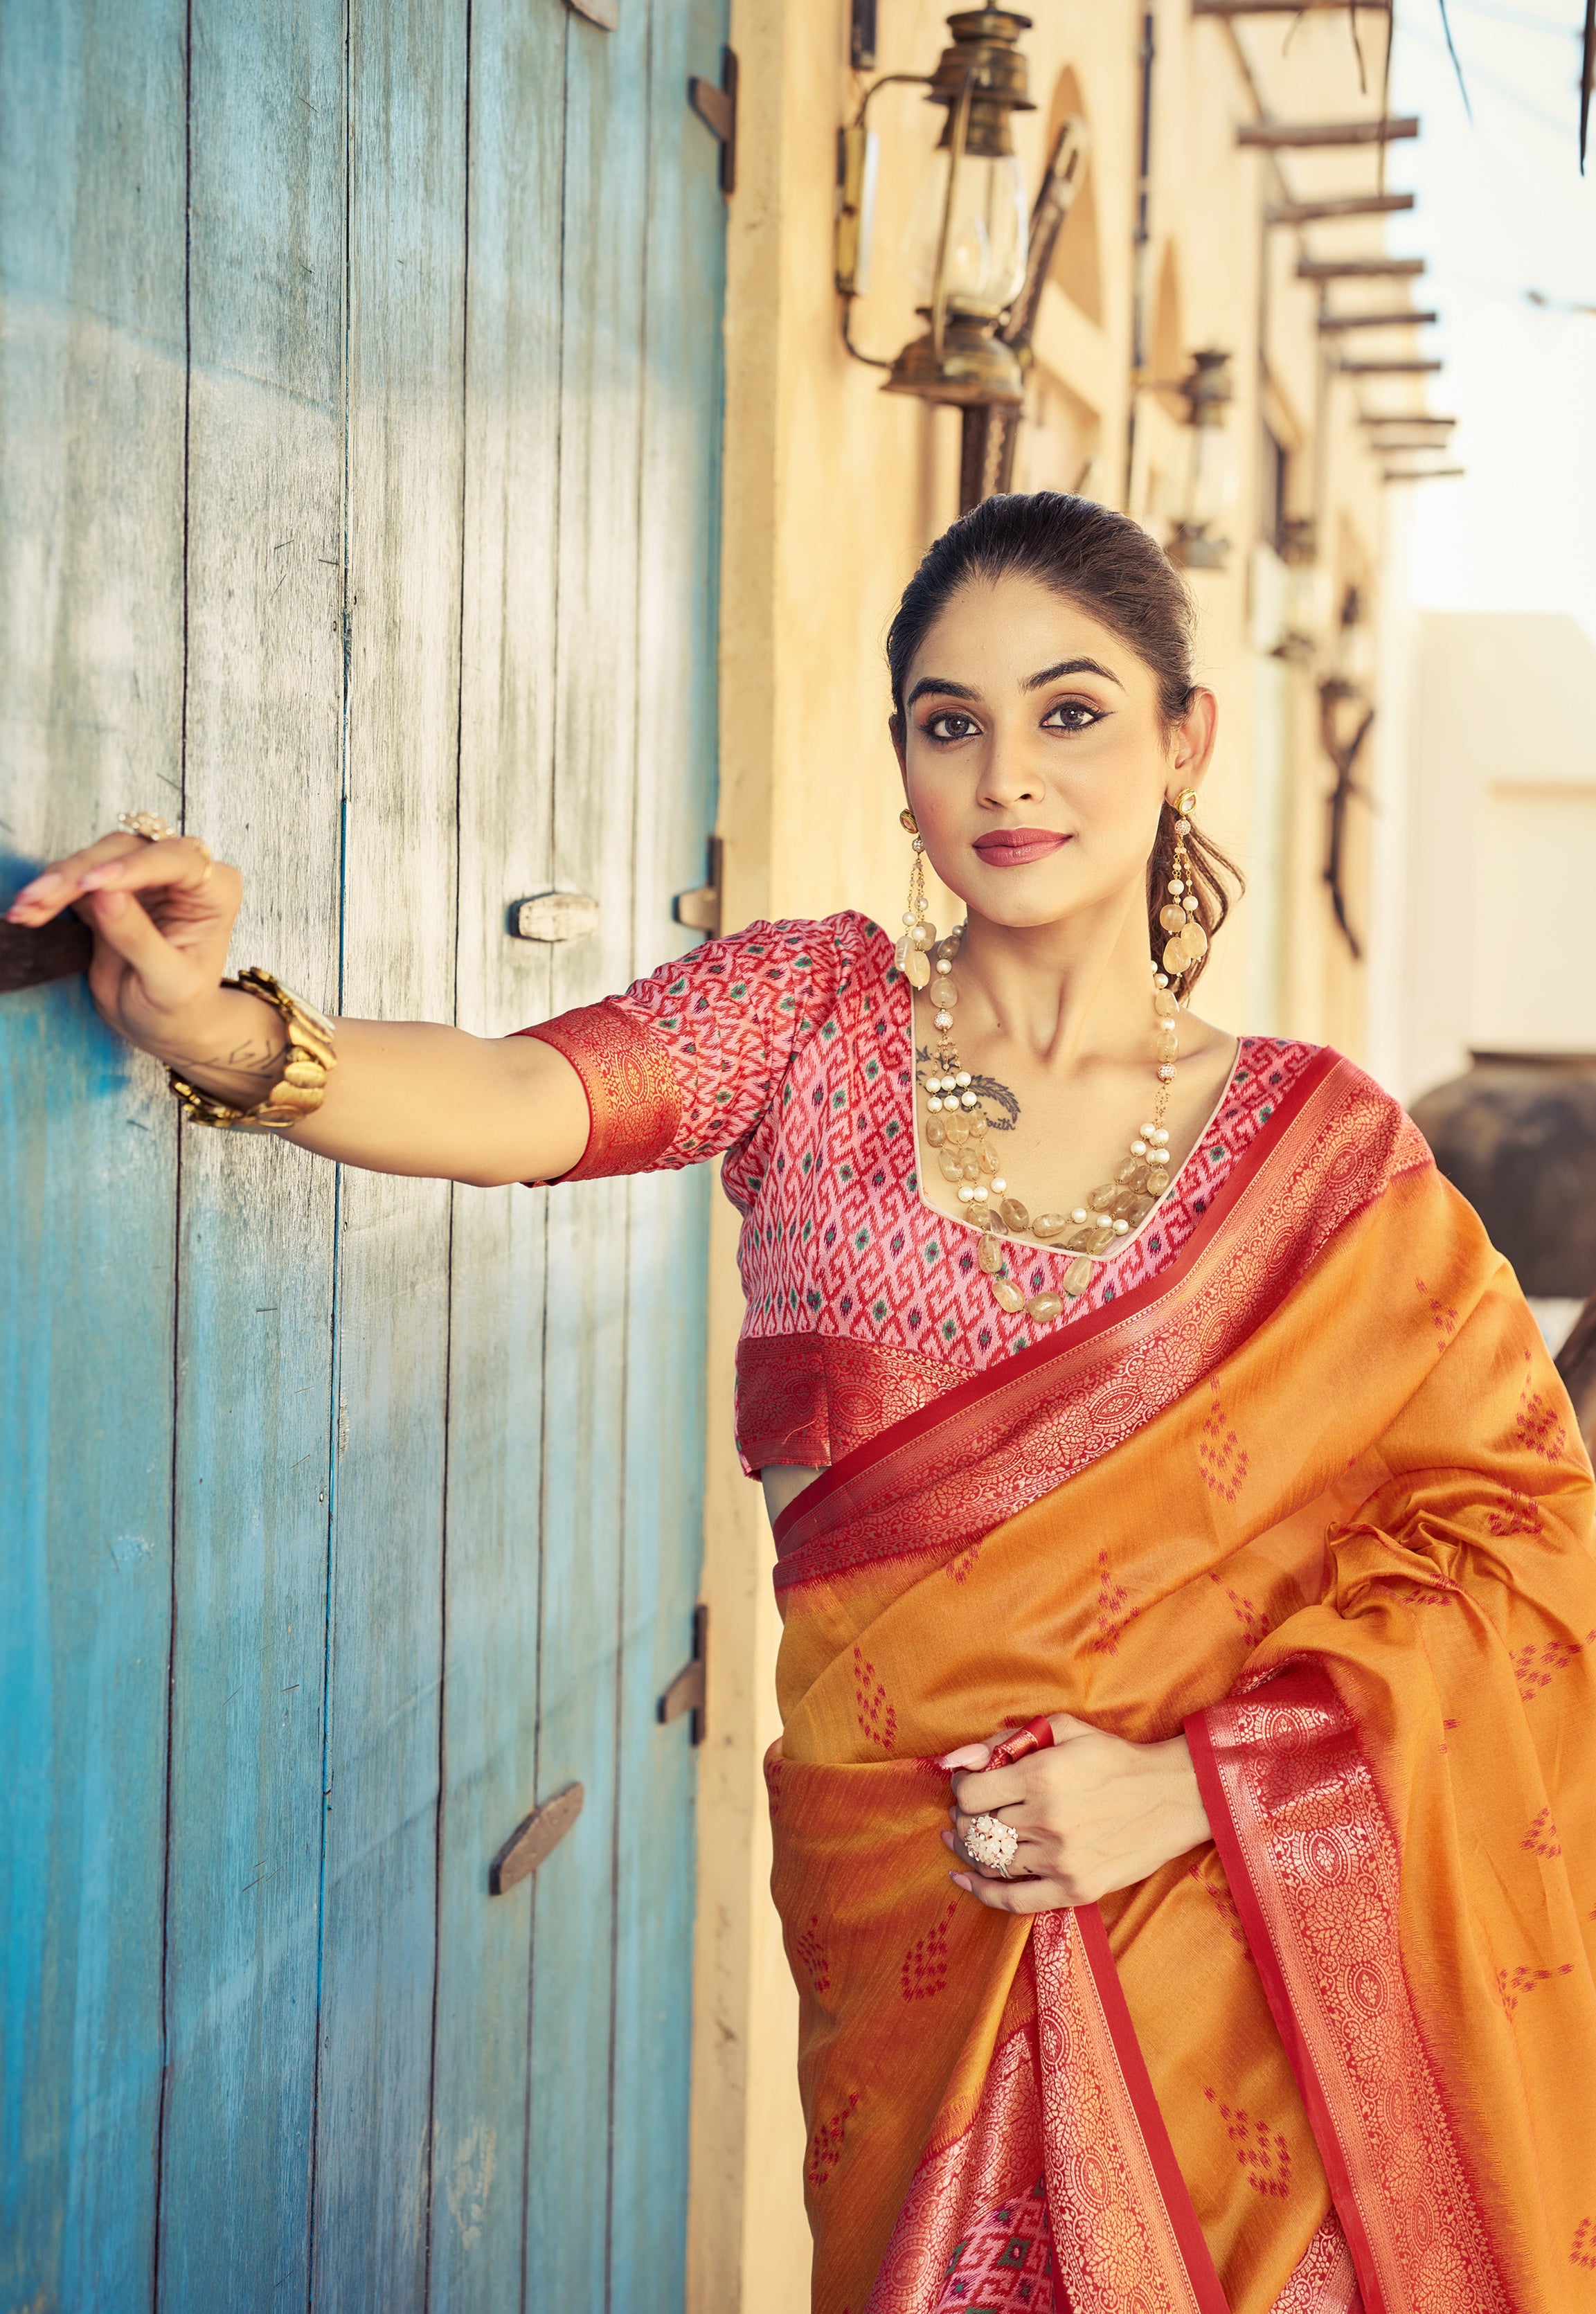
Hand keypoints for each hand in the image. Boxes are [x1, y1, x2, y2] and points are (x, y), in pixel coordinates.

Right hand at [6, 830, 263, 1073]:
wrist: (164, 1023)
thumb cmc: (181, 1006)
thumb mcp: (169, 982)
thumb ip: (139, 938)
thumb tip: (105, 895)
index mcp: (214, 889)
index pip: (175, 860)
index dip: (132, 868)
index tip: (94, 884)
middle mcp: (181, 873)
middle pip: (127, 850)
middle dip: (81, 873)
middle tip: (42, 898)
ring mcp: (142, 877)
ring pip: (95, 858)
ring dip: (57, 882)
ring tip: (26, 909)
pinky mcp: (108, 889)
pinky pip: (75, 880)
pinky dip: (50, 893)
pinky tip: (27, 911)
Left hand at [938, 1713, 1209, 1913]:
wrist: (1172, 1796)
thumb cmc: (1113, 1757)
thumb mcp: (1061, 1730)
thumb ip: (1003, 1741)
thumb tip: (954, 1760)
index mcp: (1042, 1777)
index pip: (970, 1795)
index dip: (961, 1789)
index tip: (969, 1784)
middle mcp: (1049, 1821)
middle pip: (977, 1830)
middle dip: (963, 1819)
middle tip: (969, 1811)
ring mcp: (1062, 1860)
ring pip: (992, 1862)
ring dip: (971, 1849)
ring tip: (967, 1837)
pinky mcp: (1076, 1889)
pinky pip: (1014, 1900)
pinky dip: (983, 1892)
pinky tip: (964, 1879)